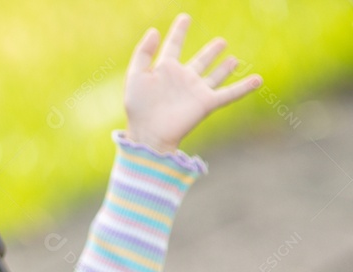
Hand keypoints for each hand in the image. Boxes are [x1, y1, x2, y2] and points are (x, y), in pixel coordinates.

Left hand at [124, 14, 261, 152]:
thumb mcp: (135, 76)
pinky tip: (258, 80)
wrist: (149, 133)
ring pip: (214, 76)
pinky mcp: (206, 103)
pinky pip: (230, 94)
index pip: (174, 46)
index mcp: (165, 70)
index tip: (185, 17)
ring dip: (224, 68)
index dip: (179, 31)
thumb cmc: (138, 108)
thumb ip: (143, 53)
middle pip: (200, 61)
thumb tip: (154, 31)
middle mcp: (183, 78)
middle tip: (221, 42)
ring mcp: (196, 90)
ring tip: (233, 59)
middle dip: (210, 52)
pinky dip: (244, 87)